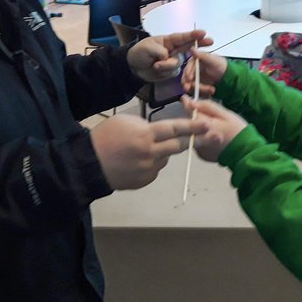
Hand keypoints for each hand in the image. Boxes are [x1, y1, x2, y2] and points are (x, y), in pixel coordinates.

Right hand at [90, 114, 208, 189]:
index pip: (175, 129)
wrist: (89, 164)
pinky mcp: (145, 180)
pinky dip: (152, 163)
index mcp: (145, 135)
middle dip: (195, 140)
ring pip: (166, 157)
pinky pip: (155, 169)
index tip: (208, 124)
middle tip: (212, 136)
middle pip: (178, 146)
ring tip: (141, 148)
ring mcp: (149, 169)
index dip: (193, 126)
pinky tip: (135, 161)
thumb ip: (146, 125)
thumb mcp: (125, 121)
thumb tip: (161, 130)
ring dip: (163, 151)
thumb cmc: (104, 137)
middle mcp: (151, 153)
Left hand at [127, 29, 212, 81]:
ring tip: (155, 65)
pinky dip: (166, 72)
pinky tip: (157, 70)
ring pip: (179, 63)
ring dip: (167, 65)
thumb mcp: (147, 48)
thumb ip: (160, 51)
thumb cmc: (140, 52)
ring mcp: (174, 60)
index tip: (203, 33)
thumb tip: (168, 57)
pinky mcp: (172, 71)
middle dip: (200, 44)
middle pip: (190, 47)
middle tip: (211, 41)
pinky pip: (174, 72)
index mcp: (168, 40)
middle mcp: (174, 49)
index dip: (193, 35)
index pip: (182, 37)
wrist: (134, 68)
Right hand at [181, 49, 227, 97]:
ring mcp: (195, 79)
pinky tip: (211, 91)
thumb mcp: (212, 59)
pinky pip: (197, 91)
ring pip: (191, 86)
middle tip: (190, 88)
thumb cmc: (220, 65)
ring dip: (200, 89)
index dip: (188, 73)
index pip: (188, 68)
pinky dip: (204, 92)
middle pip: (186, 78)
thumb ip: (202, 55)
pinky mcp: (198, 86)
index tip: (189, 79)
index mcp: (194, 61)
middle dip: (189, 84)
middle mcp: (192, 70)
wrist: (227, 75)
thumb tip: (192, 48)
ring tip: (211, 90)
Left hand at [181, 97, 247, 162]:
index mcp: (203, 126)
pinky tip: (213, 137)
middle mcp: (197, 138)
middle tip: (206, 115)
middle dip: (193, 117)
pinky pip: (198, 142)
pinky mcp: (202, 155)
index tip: (186, 98)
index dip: (186, 104)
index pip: (188, 112)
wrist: (246, 152)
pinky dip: (202, 137)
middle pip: (189, 123)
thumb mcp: (225, 114)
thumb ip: (207, 107)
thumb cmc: (238, 131)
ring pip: (193, 133)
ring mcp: (199, 148)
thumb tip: (191, 102)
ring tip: (212, 127)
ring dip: (198, 128)